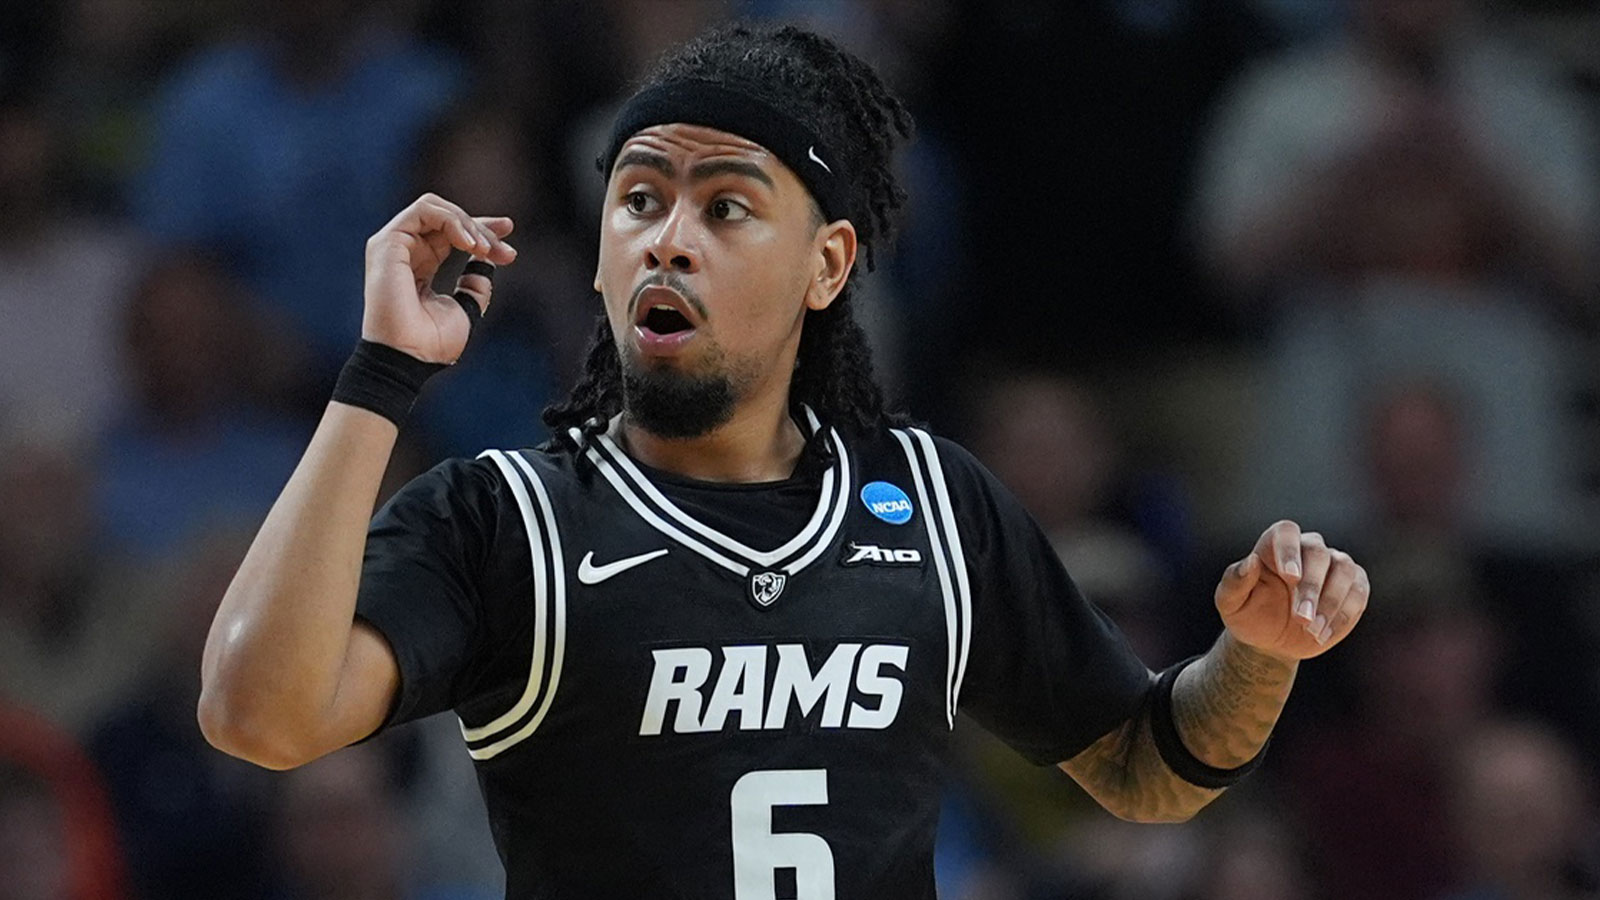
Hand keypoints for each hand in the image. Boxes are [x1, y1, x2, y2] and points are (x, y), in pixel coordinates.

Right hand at [362, 193, 517, 362]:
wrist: (409, 356)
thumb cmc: (431, 343)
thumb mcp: (464, 308)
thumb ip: (474, 285)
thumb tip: (486, 263)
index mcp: (419, 265)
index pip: (450, 233)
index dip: (480, 226)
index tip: (508, 229)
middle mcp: (404, 251)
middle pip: (447, 218)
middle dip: (481, 228)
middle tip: (505, 252)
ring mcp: (393, 245)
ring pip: (436, 208)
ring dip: (467, 223)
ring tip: (483, 249)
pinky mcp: (388, 242)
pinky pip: (424, 210)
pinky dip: (452, 220)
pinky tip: (469, 243)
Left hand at [1214, 520, 1369, 661]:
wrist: (1270, 641)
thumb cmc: (1248, 615)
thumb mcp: (1230, 603)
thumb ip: (1235, 581)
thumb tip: (1251, 562)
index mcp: (1274, 545)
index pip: (1286, 532)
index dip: (1289, 550)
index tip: (1290, 577)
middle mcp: (1307, 549)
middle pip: (1318, 553)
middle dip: (1311, 587)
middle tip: (1301, 619)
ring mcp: (1333, 565)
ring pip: (1344, 569)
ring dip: (1331, 602)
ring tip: (1312, 631)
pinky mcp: (1353, 586)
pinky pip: (1359, 591)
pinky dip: (1343, 614)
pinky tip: (1323, 634)